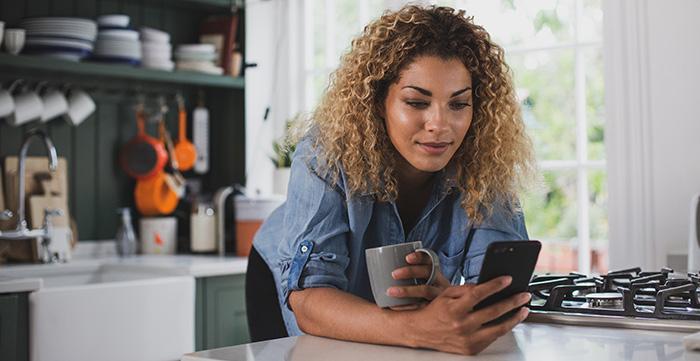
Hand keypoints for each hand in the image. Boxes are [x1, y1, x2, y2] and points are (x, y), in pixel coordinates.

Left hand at [386, 251, 449, 307]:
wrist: (444, 313)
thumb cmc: (422, 292)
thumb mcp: (420, 281)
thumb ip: (407, 274)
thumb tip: (379, 265)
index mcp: (435, 271)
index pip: (429, 260)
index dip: (419, 257)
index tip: (406, 258)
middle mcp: (440, 281)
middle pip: (428, 272)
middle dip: (411, 271)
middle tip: (394, 274)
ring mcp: (440, 295)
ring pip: (426, 290)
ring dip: (407, 290)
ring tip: (390, 291)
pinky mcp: (435, 309)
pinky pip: (422, 307)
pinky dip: (407, 307)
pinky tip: (394, 306)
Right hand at [403, 276, 530, 354]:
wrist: (421, 332)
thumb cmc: (435, 311)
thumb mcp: (446, 294)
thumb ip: (465, 289)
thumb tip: (485, 286)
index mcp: (454, 309)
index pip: (479, 294)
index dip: (495, 285)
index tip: (507, 280)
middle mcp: (462, 325)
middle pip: (494, 311)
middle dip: (512, 301)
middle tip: (524, 295)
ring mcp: (467, 339)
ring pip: (499, 328)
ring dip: (515, 317)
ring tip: (523, 309)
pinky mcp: (471, 349)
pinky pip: (492, 338)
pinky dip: (503, 328)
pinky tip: (509, 320)